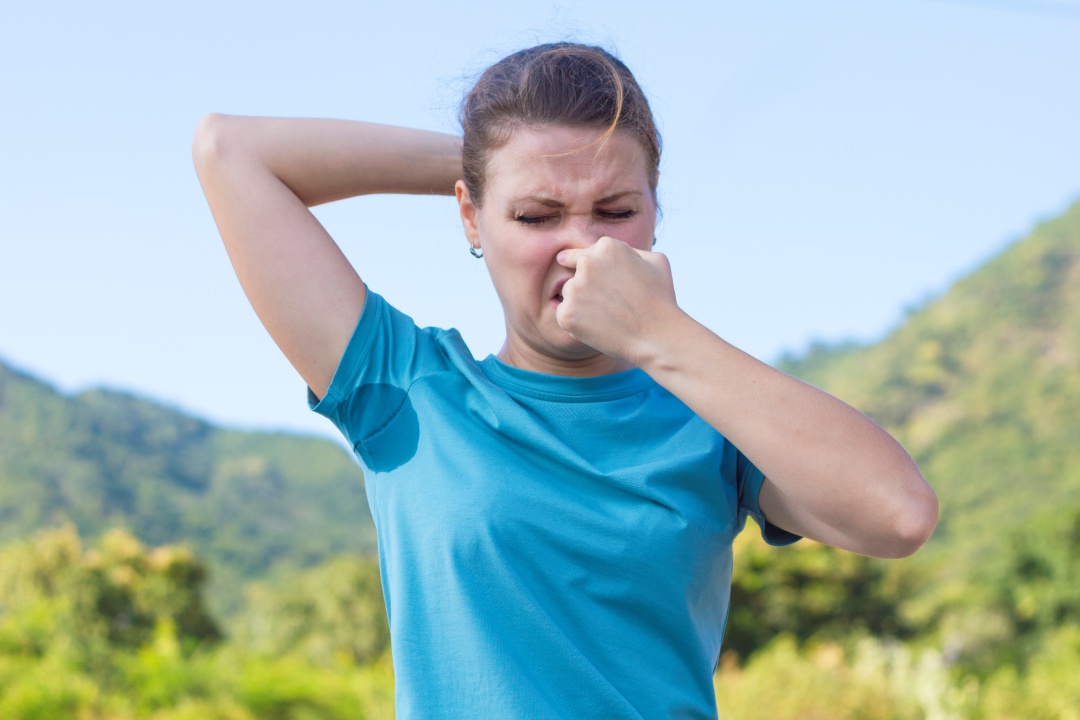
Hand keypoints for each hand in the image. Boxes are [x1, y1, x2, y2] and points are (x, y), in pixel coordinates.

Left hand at [555, 236, 680, 365]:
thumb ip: (631, 251)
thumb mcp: (656, 261)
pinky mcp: (566, 314)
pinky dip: (577, 323)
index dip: (582, 264)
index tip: (569, 265)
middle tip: (611, 305)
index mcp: (607, 247)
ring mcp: (574, 289)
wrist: (657, 336)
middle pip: (576, 274)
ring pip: (570, 295)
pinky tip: (599, 329)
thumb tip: (612, 251)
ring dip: (582, 305)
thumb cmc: (661, 299)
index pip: (583, 254)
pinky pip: (565, 315)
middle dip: (588, 287)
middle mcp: (587, 264)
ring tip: (608, 318)